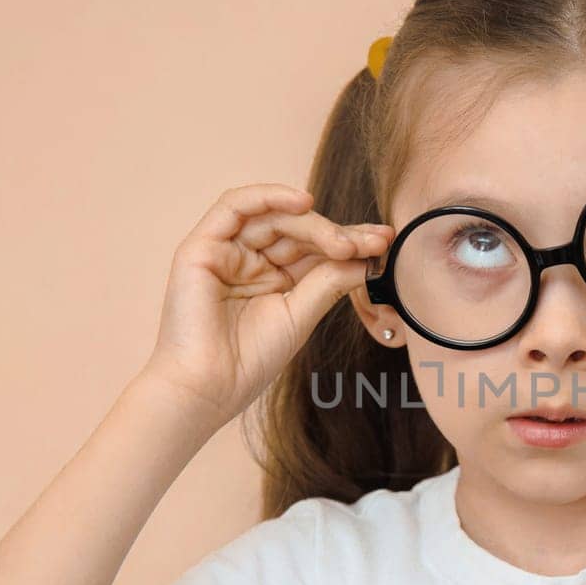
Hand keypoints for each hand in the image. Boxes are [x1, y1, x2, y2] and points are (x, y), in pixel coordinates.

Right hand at [141, 183, 392, 427]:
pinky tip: (304, 203)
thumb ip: (328, 282)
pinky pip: (234, 205)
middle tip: (373, 243)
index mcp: (271, 279)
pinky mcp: (201, 246)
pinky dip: (269, 196)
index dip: (350, 242)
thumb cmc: (249, 361)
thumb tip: (365, 258)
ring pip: (273, 217)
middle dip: (339, 233)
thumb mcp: (301, 315)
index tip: (384, 243)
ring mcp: (224, 251)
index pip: (314, 249)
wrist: (208, 388)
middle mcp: (248, 260)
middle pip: (297, 230)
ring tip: (345, 241)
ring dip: (314, 222)